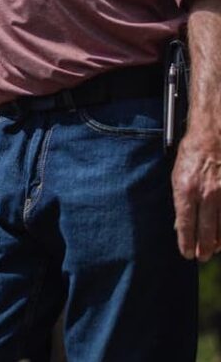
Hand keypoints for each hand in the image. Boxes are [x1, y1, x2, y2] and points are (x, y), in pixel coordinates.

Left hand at [172, 125, 220, 260]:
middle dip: (204, 248)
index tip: (186, 254)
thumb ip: (180, 201)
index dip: (186, 242)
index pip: (186, 224)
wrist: (212, 136)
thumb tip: (181, 226)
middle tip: (202, 257)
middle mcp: (207, 194)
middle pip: (207, 231)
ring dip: (219, 241)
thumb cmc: (192, 155)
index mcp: (186, 189)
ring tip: (215, 249)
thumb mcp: (177, 176)